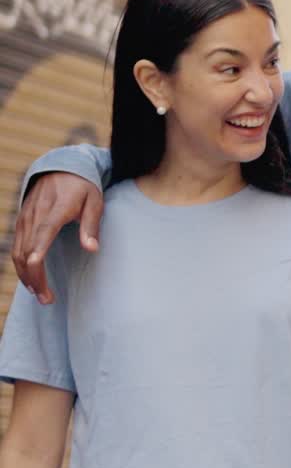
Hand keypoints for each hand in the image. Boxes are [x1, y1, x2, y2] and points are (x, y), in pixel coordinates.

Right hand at [12, 173, 102, 303]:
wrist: (61, 168)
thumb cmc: (83, 187)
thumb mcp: (95, 200)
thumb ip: (91, 225)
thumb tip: (92, 249)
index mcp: (57, 208)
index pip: (44, 231)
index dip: (38, 250)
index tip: (37, 268)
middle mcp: (36, 214)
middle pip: (28, 249)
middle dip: (35, 276)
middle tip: (47, 299)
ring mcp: (25, 218)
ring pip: (19, 252)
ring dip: (27, 276)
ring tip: (40, 295)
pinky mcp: (21, 222)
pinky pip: (17, 248)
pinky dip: (21, 266)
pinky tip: (31, 280)